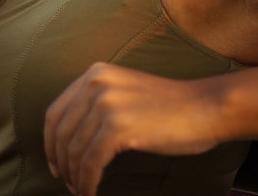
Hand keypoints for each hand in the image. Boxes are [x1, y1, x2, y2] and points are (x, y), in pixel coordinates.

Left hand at [43, 62, 223, 195]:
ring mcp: (106, 103)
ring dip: (75, 177)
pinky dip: (87, 182)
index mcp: (95, 73)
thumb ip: (98, 104)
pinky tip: (91, 193)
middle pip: (61, 134)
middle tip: (68, 184)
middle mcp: (96, 83)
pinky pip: (90, 163)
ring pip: (74, 151)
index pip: (55, 112)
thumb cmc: (171, 108)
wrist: (206, 107)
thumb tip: (70, 139)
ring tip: (82, 191)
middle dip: (61, 164)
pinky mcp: (118, 126)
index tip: (55, 164)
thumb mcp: (126, 92)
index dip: (50, 143)